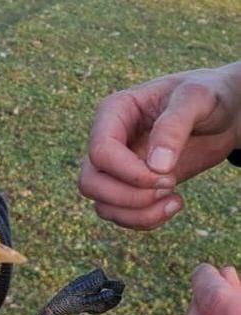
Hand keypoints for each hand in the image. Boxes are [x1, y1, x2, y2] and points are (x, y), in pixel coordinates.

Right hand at [78, 62, 240, 229]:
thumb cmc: (208, 95)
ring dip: (137, 213)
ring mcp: (116, 165)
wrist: (224, 112)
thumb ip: (174, 126)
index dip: (129, 172)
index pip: (100, 152)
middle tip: (170, 187)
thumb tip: (156, 166)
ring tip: (175, 201)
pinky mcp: (131, 185)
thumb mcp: (196, 98)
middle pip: (90, 182)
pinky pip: (121, 214)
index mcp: (114, 113)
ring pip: (102, 204)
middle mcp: (108, 141)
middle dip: (129, 197)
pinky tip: (175, 204)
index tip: (168, 176)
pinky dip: (145, 220)